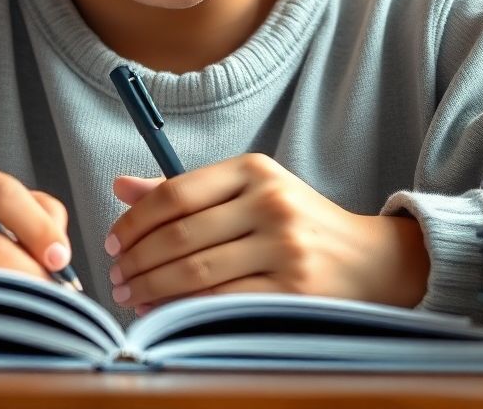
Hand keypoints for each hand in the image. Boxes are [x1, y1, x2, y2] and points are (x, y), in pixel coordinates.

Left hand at [105, 153, 428, 312]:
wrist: (369, 258)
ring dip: (152, 288)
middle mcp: (269, 202)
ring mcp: (284, 246)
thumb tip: (120, 186)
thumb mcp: (247, 190)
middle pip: (180, 234)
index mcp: (253, 169)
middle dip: (137, 260)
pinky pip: (222, 302)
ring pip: (196, 271)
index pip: (176, 192)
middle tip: (115, 276)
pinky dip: (183, 310)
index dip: (135, 220)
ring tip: (131, 295)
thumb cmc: (295, 220)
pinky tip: (163, 312)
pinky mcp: (292, 289)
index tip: (113, 241)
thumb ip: (184, 190)